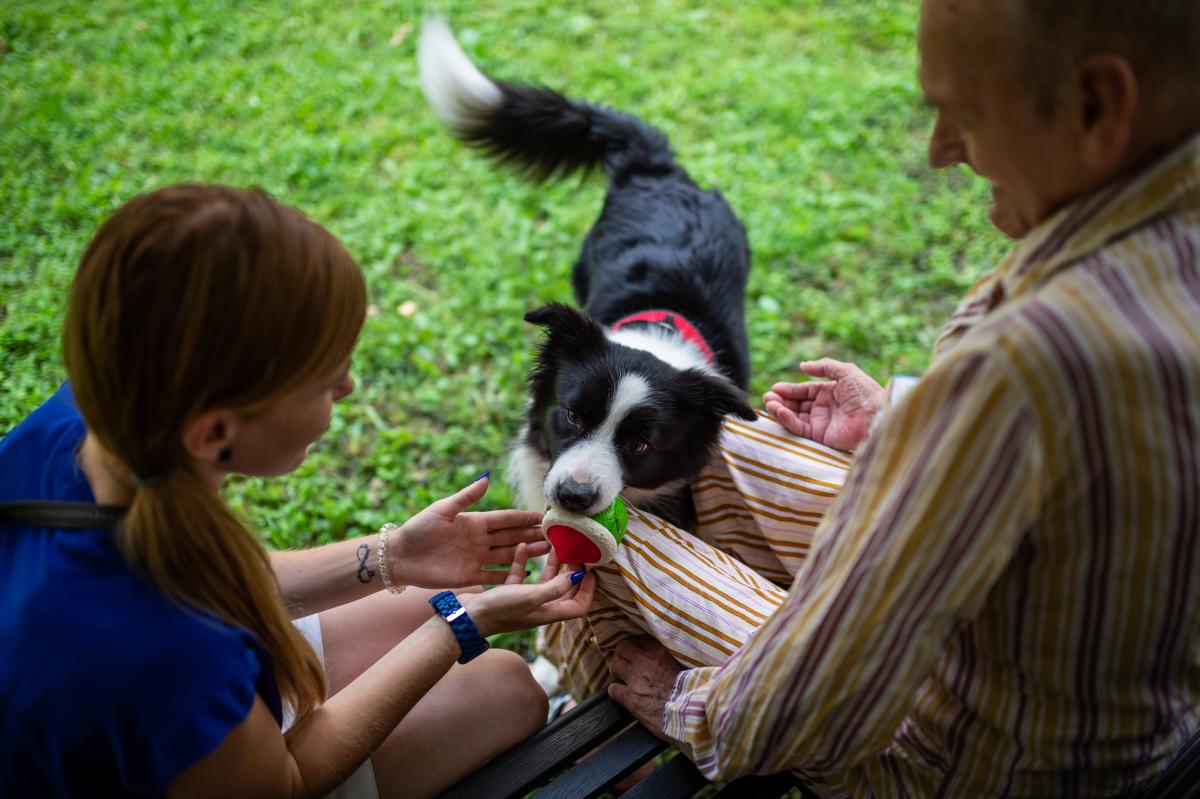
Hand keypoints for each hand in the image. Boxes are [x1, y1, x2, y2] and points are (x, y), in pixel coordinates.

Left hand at [390, 477, 550, 588]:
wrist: (400, 557)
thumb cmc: (418, 529)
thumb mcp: (442, 509)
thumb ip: (466, 497)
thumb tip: (487, 478)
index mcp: (475, 522)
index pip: (506, 519)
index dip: (524, 517)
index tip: (543, 515)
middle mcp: (479, 540)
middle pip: (512, 537)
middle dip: (533, 535)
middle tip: (555, 535)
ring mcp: (476, 558)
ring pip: (508, 556)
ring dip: (527, 554)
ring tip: (548, 551)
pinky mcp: (470, 576)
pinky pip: (494, 576)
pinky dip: (510, 575)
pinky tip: (527, 574)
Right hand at [459, 544, 594, 636]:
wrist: (467, 617)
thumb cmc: (500, 610)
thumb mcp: (532, 597)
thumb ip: (556, 587)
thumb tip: (577, 577)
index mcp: (549, 613)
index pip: (578, 606)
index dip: (587, 591)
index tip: (590, 571)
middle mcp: (539, 608)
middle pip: (563, 590)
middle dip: (571, 572)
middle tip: (575, 551)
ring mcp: (524, 601)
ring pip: (544, 580)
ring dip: (550, 564)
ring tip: (554, 543)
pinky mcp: (508, 593)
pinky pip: (520, 576)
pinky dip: (523, 562)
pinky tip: (523, 547)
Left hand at [607, 636, 682, 739]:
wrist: (690, 715)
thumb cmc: (692, 691)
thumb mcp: (686, 665)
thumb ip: (673, 657)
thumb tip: (668, 658)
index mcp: (661, 652)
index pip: (640, 639)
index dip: (637, 647)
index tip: (638, 653)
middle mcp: (645, 662)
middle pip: (622, 648)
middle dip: (622, 656)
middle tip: (627, 665)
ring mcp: (636, 679)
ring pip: (614, 666)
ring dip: (618, 672)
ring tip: (623, 679)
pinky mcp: (630, 698)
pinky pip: (613, 689)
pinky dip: (616, 691)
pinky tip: (623, 695)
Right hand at [763, 358, 882, 450]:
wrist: (876, 416)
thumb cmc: (864, 392)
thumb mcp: (845, 371)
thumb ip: (824, 366)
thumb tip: (802, 365)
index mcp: (830, 392)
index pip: (804, 391)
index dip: (790, 390)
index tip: (775, 388)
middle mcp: (824, 408)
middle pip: (797, 404)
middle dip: (781, 400)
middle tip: (767, 396)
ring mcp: (822, 422)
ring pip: (795, 416)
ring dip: (780, 410)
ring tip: (769, 403)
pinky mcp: (820, 436)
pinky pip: (800, 427)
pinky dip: (788, 420)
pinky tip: (779, 411)